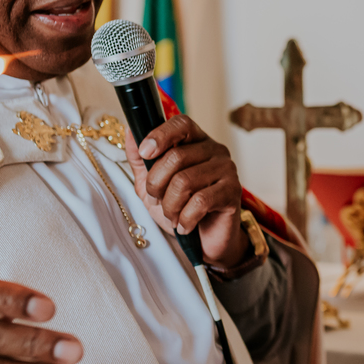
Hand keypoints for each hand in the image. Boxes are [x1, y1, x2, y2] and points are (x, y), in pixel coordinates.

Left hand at [125, 116, 246, 268]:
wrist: (205, 240)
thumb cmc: (180, 208)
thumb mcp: (153, 185)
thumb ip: (140, 160)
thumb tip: (130, 132)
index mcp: (196, 142)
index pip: (181, 123)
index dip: (161, 135)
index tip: (144, 152)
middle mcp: (215, 150)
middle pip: (176, 156)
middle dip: (156, 183)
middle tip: (156, 200)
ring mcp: (227, 170)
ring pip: (184, 181)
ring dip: (169, 206)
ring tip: (171, 216)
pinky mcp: (233, 191)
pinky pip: (199, 202)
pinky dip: (185, 218)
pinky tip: (185, 225)